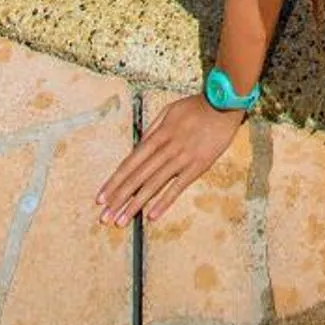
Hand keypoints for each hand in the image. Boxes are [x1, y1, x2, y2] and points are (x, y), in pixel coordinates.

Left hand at [95, 95, 238, 225]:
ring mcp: (181, 159)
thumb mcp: (168, 110)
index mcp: (157, 135)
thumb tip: (138, 145)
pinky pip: (178, 187)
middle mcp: (166, 149)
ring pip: (153, 185)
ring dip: (135, 204)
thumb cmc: (195, 107)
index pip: (130, 163)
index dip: (114, 181)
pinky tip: (151, 216)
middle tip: (104, 217)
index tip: (101, 197)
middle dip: (119, 198)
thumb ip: (152, 128)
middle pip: (137, 177)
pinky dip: (164, 202)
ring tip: (121, 220)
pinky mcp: (197, 166)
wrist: (223, 104)